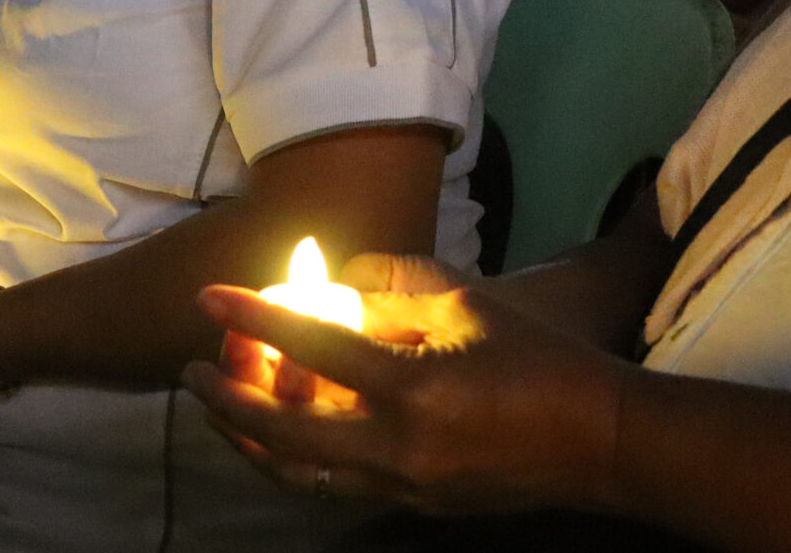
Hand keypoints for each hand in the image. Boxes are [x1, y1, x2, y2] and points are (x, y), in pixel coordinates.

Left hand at [182, 255, 630, 516]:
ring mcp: (404, 486)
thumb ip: (392, 291)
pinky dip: (295, 461)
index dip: (255, 319)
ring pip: (299, 474)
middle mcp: (399, 446)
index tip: (211, 299)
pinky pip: (334, 485)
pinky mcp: (413, 505)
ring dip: (251, 442)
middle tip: (192, 373)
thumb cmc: (538, 359)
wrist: (598, 441)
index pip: (314, 346)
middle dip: (229, 402)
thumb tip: (328, 284)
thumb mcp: (468, 304)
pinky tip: (278, 435)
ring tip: (221, 410)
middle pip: (284, 432)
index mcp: (414, 387)